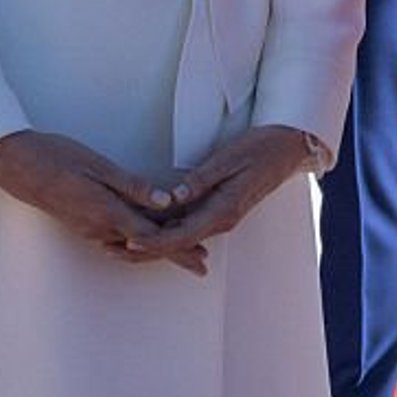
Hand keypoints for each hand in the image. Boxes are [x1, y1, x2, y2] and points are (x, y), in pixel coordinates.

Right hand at [0, 129, 204, 275]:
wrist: (16, 165)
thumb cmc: (58, 157)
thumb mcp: (100, 167)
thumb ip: (133, 186)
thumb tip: (166, 202)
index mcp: (107, 213)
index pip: (153, 237)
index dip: (181, 247)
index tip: (203, 256)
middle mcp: (99, 228)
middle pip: (146, 246)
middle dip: (176, 254)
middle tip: (203, 263)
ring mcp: (88, 229)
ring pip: (132, 243)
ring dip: (159, 246)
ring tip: (186, 249)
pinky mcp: (81, 223)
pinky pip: (117, 237)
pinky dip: (139, 239)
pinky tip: (149, 237)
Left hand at [133, 126, 318, 267]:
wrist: (289, 148)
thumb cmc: (262, 148)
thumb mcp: (229, 158)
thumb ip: (200, 180)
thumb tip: (173, 197)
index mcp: (222, 211)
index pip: (179, 235)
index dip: (151, 241)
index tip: (125, 242)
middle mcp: (220, 220)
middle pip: (175, 243)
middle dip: (142, 249)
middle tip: (107, 247)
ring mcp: (220, 217)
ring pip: (180, 236)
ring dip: (151, 240)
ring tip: (116, 240)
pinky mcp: (219, 210)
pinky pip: (188, 225)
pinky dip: (165, 229)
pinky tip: (146, 226)